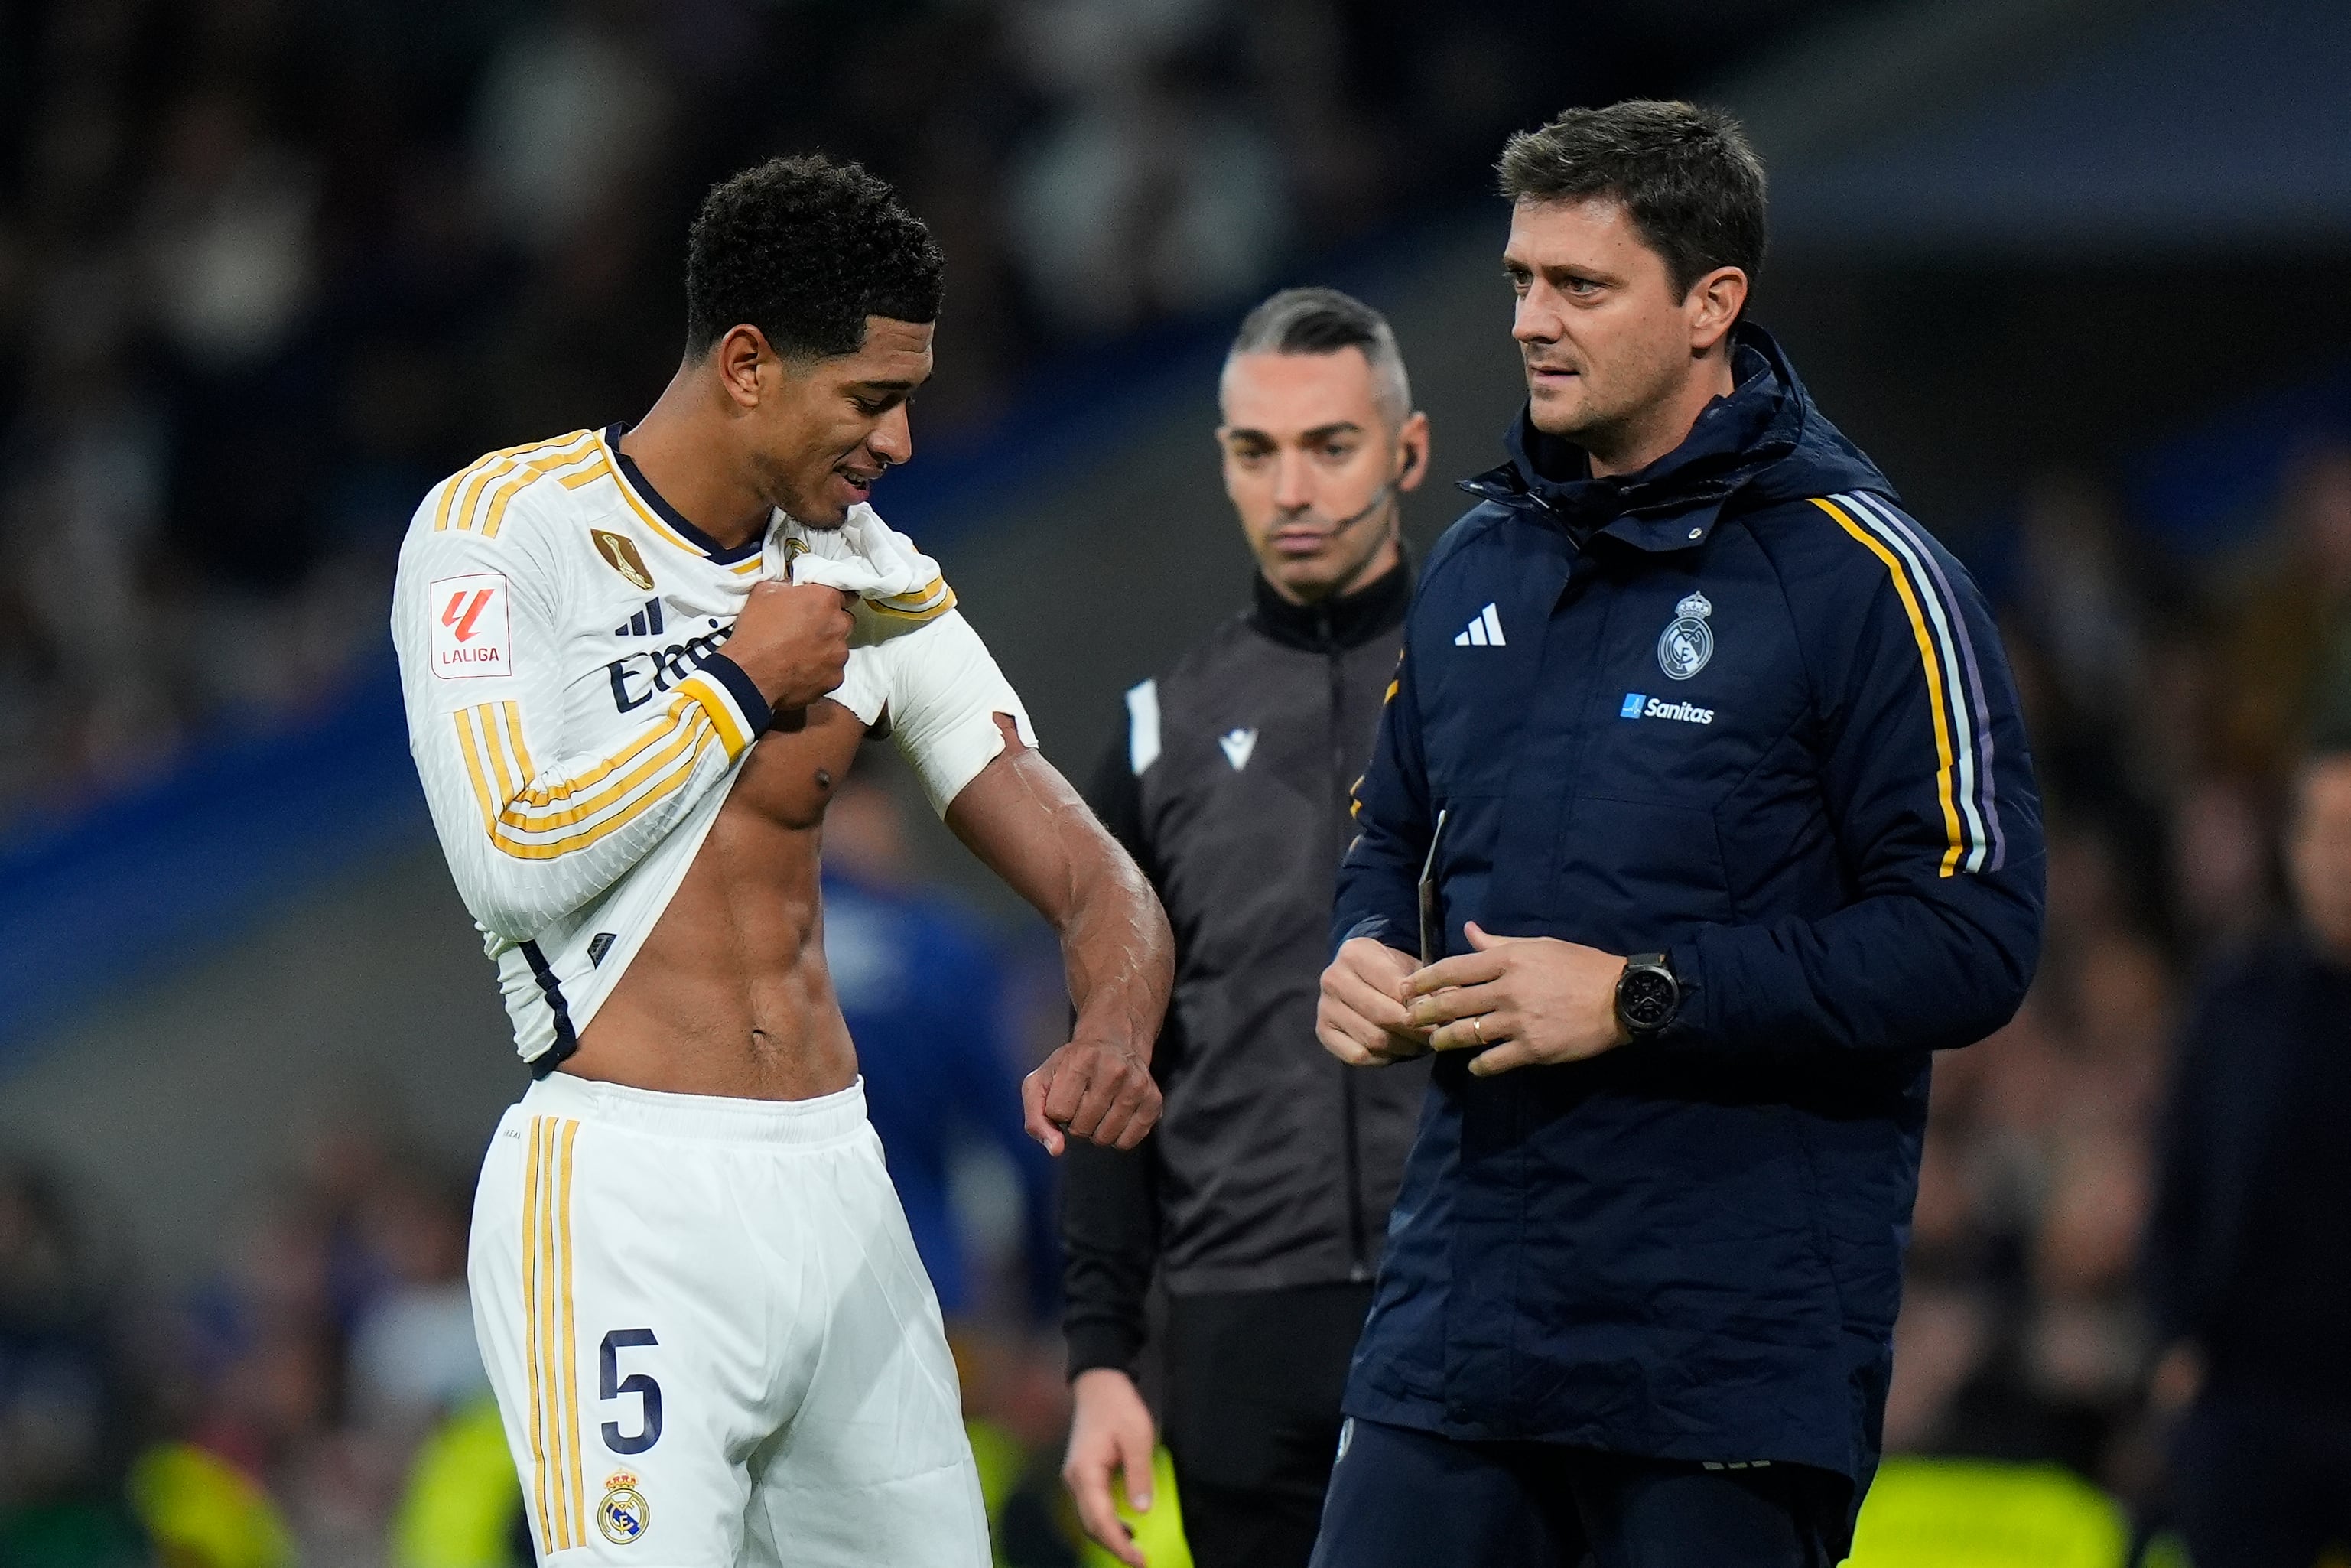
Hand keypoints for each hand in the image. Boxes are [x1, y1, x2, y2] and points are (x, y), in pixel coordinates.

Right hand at [725, 581, 853, 709]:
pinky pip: (833, 671)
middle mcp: (838, 626)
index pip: (844, 594)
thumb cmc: (756, 633)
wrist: (750, 674)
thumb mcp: (764, 592)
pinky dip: (821, 670)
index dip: (829, 601)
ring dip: (825, 649)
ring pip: (838, 648)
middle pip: (843, 622)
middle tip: (806, 630)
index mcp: (825, 600)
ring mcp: (839, 654)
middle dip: (828, 625)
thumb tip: (791, 588)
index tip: (820, 606)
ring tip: (800, 653)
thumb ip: (787, 586)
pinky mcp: (835, 678)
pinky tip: (801, 669)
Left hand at [1023, 1037, 1159, 1154]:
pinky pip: (1127, 1142)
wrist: (1113, 1044)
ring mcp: (1137, 1085)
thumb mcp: (1041, 1082)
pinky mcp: (1154, 1101)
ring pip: (1104, 1138)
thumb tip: (1056, 1149)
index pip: (1058, 1113)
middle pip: (1081, 1128)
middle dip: (1076, 1122)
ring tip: (1098, 1108)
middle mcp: (1113, 1070)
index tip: (1064, 1095)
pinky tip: (1115, 1116)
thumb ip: (1036, 1118)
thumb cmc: (1072, 1066)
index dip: (1057, 1111)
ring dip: (1095, 1131)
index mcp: (1081, 1059)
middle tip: (1083, 1101)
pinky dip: (1117, 1137)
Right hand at [1062, 1368, 1157, 1567]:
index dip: (1119, 1545)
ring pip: (1089, 1519)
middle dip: (1115, 1547)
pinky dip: (1107, 1522)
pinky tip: (1127, 1527)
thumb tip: (1142, 1511)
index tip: (1140, 1560)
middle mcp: (1074, 1479)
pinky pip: (1092, 1507)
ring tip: (1136, 1550)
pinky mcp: (1083, 1475)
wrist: (1099, 1383)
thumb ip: (1139, 1475)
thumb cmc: (1118, 1406)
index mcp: (1085, 1472)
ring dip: (1110, 1537)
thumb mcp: (1137, 1437)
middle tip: (1141, 1562)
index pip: (1100, 1520)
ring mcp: (1076, 1477)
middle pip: (1091, 1525)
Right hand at [1318, 937, 1430, 1065]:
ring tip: (1419, 1044)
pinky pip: (1357, 1056)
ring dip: (1402, 1047)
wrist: (1363, 976)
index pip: (1394, 987)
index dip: (1421, 1006)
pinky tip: (1394, 1050)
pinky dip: (1381, 1058)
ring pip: (1372, 1039)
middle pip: (1382, 1016)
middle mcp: (1333, 977)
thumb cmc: (1394, 972)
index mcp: (1355, 953)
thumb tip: (1443, 1011)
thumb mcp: (1412, 967)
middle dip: (1414, 1031)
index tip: (1441, 1017)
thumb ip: (1430, 986)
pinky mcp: (1323, 1030)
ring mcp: (1325, 1006)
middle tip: (1435, 1036)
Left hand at [1405, 922, 1628, 1075]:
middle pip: (1453, 1003)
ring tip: (1434, 1042)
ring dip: (1445, 1040)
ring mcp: (1519, 1021)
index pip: (1454, 969)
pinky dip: (1480, 1066)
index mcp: (1509, 960)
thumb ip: (1499, 942)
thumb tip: (1469, 930)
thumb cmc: (1581, 966)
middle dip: (1425, 1012)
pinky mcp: (1533, 1048)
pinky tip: (1473, 1067)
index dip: (1425, 979)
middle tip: (1408, 1019)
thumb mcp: (1539, 945)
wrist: (1621, 997)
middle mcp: (1508, 990)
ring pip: (1468, 1033)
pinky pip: (1495, 1061)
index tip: (1407, 988)